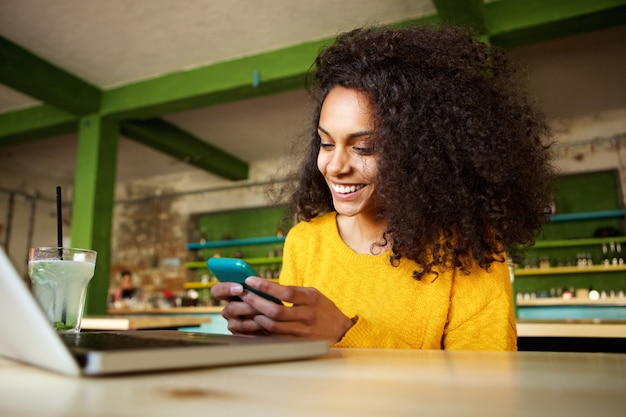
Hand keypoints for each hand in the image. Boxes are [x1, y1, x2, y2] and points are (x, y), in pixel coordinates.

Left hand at [211, 278, 353, 341]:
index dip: (266, 286)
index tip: (250, 280)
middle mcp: (307, 316)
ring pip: (273, 326)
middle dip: (255, 302)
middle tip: (242, 294)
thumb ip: (293, 292)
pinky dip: (259, 331)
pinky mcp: (296, 343)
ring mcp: (302, 332)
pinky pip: (273, 338)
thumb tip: (265, 287)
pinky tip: (249, 324)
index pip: (286, 292)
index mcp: (311, 300)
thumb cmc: (322, 308)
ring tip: (243, 308)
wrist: (339, 330)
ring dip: (255, 317)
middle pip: (276, 311)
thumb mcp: (312, 294)